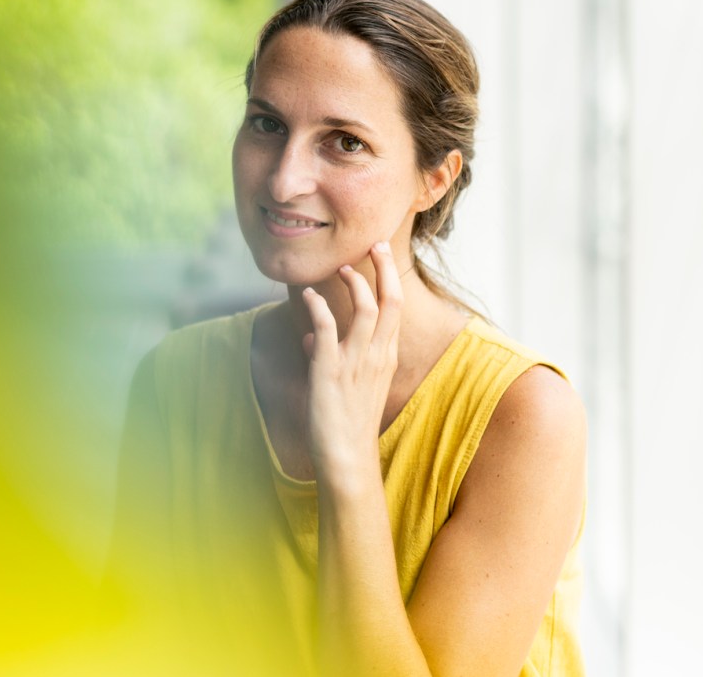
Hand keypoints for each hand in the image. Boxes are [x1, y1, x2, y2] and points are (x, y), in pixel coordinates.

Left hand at [302, 241, 403, 477]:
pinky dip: (317, 308)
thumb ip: (329, 354)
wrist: (347, 458)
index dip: (388, 277)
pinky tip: (308, 297)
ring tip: (341, 268)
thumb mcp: (345, 384)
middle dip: (384, 268)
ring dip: (353, 283)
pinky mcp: (330, 370)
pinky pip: (326, 328)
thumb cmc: (346, 422)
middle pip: (390, 301)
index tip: (380, 254)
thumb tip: (310, 337)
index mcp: (386, 357)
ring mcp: (355, 362)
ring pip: (365, 309)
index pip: (394, 308)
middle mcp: (377, 355)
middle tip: (375, 243)